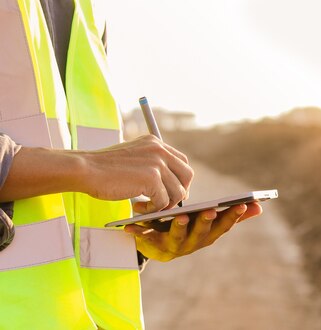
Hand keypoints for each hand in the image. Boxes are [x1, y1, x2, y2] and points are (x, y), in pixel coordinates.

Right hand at [0, 135, 192, 209]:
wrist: (84, 169)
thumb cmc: (103, 168)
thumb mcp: (132, 157)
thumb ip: (151, 163)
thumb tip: (170, 184)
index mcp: (155, 142)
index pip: (182, 161)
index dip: (179, 179)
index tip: (170, 192)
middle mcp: (160, 149)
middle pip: (187, 175)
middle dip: (180, 192)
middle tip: (165, 204)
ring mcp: (157, 163)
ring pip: (177, 191)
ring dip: (164, 204)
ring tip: (146, 207)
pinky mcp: (152, 179)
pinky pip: (164, 201)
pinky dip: (153, 210)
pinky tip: (137, 208)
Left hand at [124, 202, 262, 261]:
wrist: (157, 246)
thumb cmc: (188, 228)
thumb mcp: (210, 221)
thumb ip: (233, 215)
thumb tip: (259, 206)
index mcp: (208, 235)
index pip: (223, 226)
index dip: (233, 216)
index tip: (242, 204)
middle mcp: (193, 243)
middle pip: (202, 234)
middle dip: (206, 223)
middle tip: (210, 210)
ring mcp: (173, 246)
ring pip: (178, 238)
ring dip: (180, 228)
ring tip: (180, 216)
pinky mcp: (152, 247)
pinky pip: (144, 240)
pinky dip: (138, 233)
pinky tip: (131, 226)